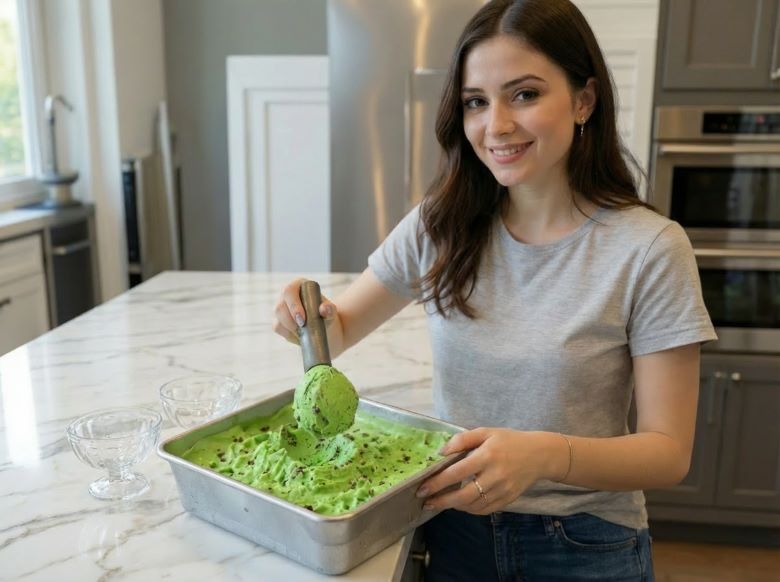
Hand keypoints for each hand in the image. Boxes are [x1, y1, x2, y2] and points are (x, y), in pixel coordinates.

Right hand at [272, 278, 337, 344]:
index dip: (293, 305)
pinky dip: (289, 334)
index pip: (289, 291)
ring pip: (278, 319)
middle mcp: (286, 295)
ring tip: (305, 332)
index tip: (302, 320)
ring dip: (290, 328)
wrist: (325, 326)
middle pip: (279, 307)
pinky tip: (299, 335)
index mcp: (297, 285)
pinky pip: (277, 328)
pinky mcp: (278, 321)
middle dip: (290, 320)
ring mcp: (280, 308)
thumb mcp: (331, 311)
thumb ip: (329, 309)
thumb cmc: (327, 314)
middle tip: (303, 328)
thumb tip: (324, 309)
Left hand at [415, 428, 561, 514]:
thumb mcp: (486, 432)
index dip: (437, 482)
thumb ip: (463, 439)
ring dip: (454, 506)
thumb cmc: (508, 441)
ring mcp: (503, 490)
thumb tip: (442, 452)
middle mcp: (495, 475)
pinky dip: (470, 510)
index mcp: (487, 456)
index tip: (422, 488)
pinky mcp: (508, 499)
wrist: (539, 455)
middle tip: (426, 503)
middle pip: (464, 496)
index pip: (457, 472)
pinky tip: (460, 504)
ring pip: (474, 506)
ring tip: (440, 502)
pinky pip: (485, 510)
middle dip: (442, 501)